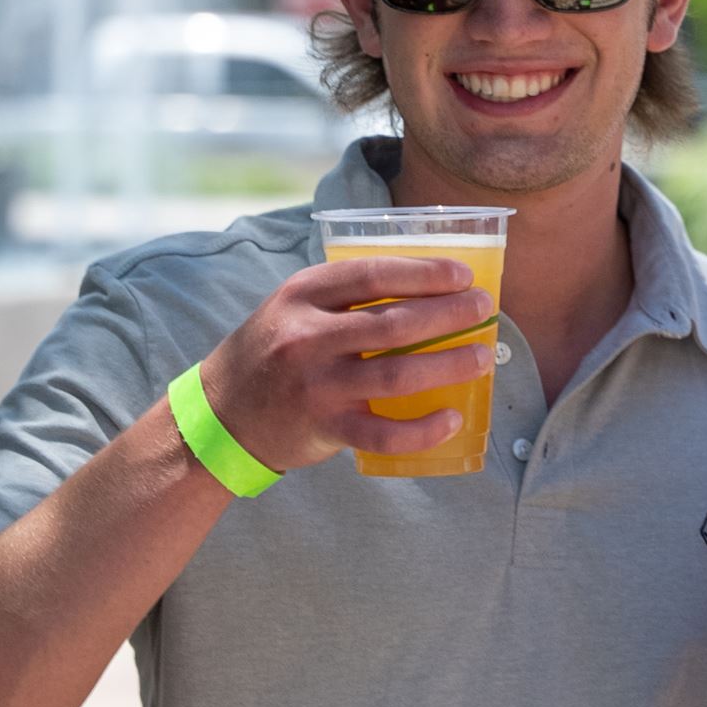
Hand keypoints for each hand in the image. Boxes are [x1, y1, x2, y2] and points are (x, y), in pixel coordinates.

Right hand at [196, 258, 497, 473]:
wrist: (221, 414)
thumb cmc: (275, 352)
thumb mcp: (295, 309)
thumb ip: (345, 297)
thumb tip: (428, 287)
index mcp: (302, 296)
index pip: (372, 275)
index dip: (424, 273)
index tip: (462, 275)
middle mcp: (306, 337)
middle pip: (393, 323)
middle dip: (449, 314)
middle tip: (485, 310)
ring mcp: (315, 385)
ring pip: (396, 375)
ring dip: (448, 365)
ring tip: (482, 357)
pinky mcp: (323, 428)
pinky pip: (383, 434)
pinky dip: (423, 429)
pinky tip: (452, 418)